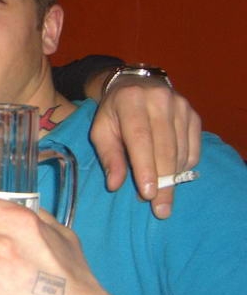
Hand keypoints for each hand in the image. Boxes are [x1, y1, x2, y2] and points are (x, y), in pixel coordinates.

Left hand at [90, 78, 200, 218]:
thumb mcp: (101, 130)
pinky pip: (193, 149)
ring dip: (172, 178)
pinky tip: (171, 176)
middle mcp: (159, 100)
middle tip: (160, 209)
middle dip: (163, 182)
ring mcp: (181, 106)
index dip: (145, 168)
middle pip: (165, 148)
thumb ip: (109, 157)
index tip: (147, 194)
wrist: (134, 85)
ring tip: (161, 197)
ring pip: (180, 151)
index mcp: (130, 101)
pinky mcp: (194, 115)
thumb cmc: (113, 112)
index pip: (140, 138)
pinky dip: (183, 167)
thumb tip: (115, 185)